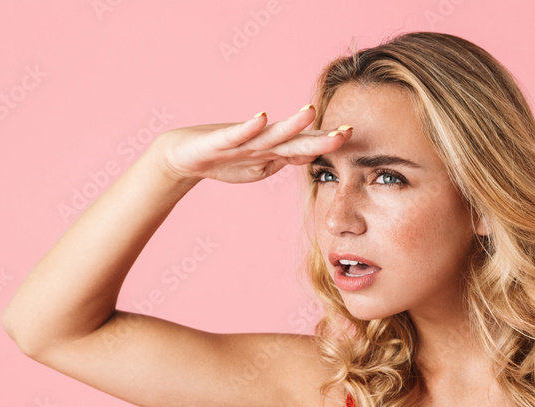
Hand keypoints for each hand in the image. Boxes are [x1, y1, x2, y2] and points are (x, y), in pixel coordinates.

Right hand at [154, 106, 350, 184]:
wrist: (183, 155)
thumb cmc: (224, 159)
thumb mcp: (260, 167)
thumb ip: (285, 160)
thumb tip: (312, 158)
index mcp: (272, 151)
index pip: (304, 148)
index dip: (326, 144)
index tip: (351, 136)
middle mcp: (261, 142)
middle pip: (296, 141)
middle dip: (320, 138)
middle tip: (346, 131)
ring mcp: (242, 141)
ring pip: (271, 134)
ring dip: (291, 124)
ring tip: (310, 112)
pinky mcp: (220, 141)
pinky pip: (237, 134)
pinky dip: (249, 127)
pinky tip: (262, 117)